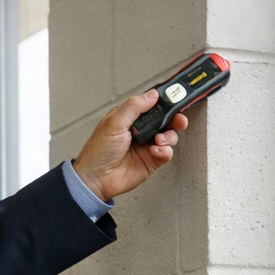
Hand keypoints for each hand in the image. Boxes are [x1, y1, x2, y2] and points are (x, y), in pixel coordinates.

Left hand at [73, 89, 188, 201]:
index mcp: (130, 117)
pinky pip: (167, 152)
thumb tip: (152, 95)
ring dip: (169, 136)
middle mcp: (140, 130)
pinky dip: (164, 151)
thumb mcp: (114, 122)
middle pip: (165, 120)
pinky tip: (154, 151)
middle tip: (178, 120)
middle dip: (175, 118)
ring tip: (158, 140)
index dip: (165, 102)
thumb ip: (134, 106)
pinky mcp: (152, 160)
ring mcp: (147, 145)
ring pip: (169, 135)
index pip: (152, 105)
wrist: (96, 179)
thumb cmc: (98, 152)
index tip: (176, 99)